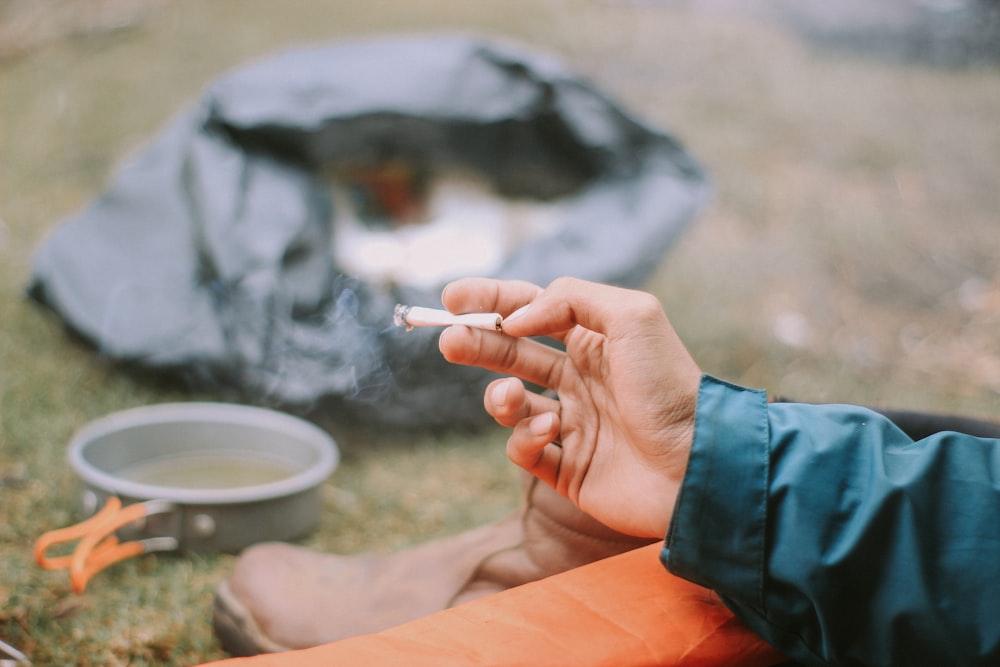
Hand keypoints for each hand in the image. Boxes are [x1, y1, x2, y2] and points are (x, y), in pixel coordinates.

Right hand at [438, 277, 701, 538]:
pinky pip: (524, 450)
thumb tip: (517, 318)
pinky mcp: (568, 469)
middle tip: (448, 340)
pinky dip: (526, 438)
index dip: (491, 301)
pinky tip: (550, 431)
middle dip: (477, 344)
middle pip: (511, 353)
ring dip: (500, 397)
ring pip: (512, 404)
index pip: (532, 311)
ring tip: (510, 398)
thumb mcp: (632, 315)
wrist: (697, 465)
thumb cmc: (669, 386)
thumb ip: (570, 298)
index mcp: (595, 340)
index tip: (454, 298)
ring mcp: (574, 425)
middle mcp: (582, 379)